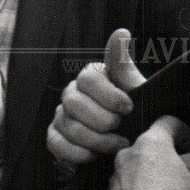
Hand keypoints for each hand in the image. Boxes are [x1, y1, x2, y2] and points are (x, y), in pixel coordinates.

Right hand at [47, 29, 145, 164]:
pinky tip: (94, 156)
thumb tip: (120, 32)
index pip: (87, 78)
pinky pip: (56, 143)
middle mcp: (71, 93)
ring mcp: (61, 115)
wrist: (128, 142)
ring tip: (116, 145)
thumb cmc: (131, 113)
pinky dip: (77, 152)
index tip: (128, 107)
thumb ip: (123, 63)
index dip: (108, 94)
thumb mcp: (133, 89)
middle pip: (74, 102)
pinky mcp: (55, 137)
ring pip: (68, 125)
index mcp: (90, 78)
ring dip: (95, 140)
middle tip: (121, 128)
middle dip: (101, 119)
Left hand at [105, 115, 189, 189]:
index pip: (168, 123)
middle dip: (165, 161)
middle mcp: (129, 153)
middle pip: (150, 149)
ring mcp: (116, 173)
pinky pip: (126, 189)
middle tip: (180, 177)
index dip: (184, 133)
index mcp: (152, 143)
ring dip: (149, 179)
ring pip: (136, 169)